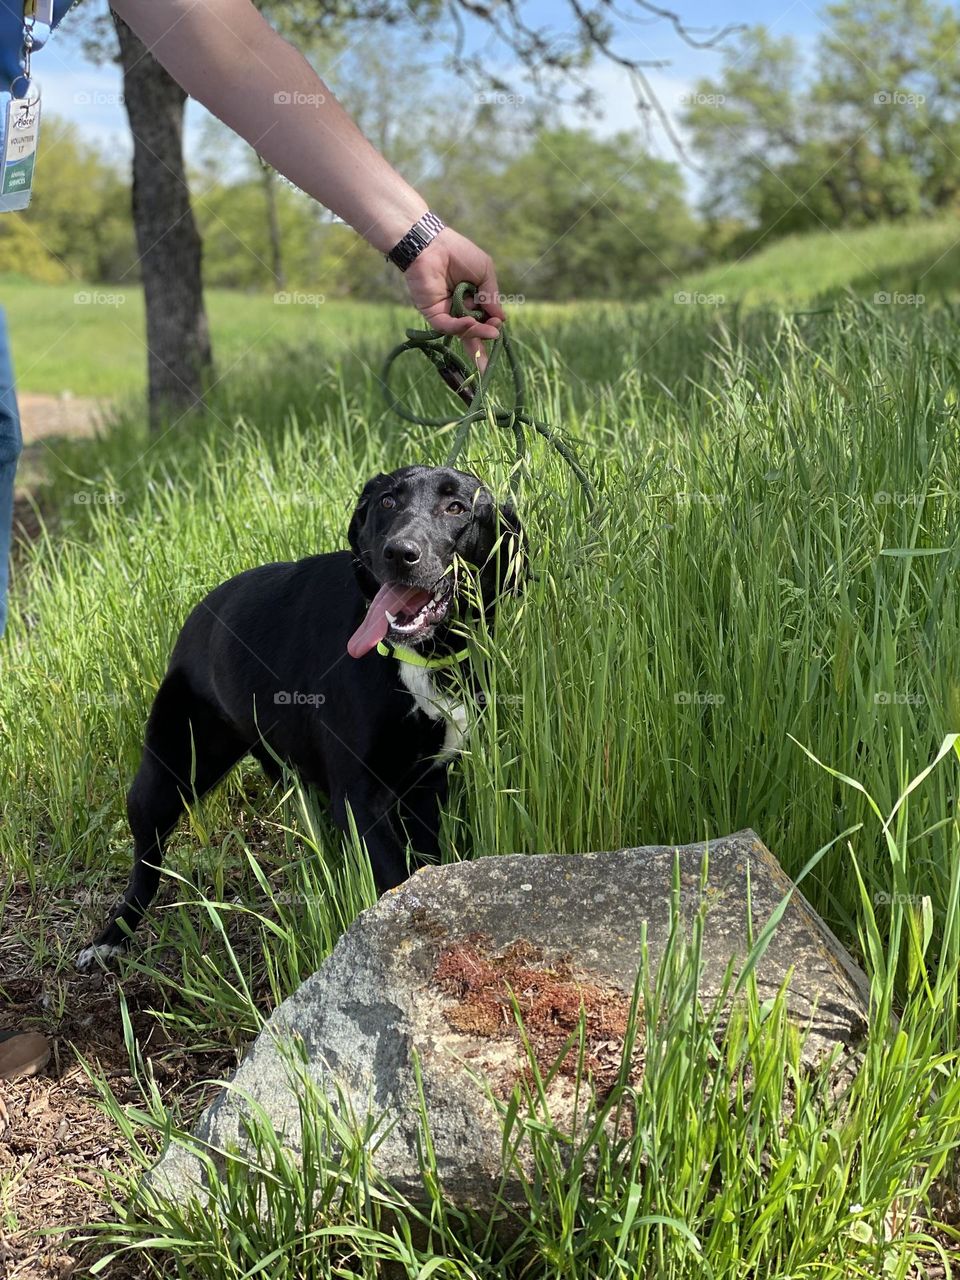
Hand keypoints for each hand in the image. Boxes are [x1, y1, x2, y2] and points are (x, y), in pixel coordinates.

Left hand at [403, 227, 506, 370]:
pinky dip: (459, 327)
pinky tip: (470, 322)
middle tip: (494, 333)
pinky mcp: (433, 313)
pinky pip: (446, 326)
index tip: (498, 322)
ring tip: (489, 331)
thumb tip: (501, 318)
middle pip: (473, 328)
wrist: (433, 245)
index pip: (484, 317)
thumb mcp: (485, 272)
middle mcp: (459, 308)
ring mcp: (446, 312)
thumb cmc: (460, 253)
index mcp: (473, 298)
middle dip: (484, 333)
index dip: (491, 323)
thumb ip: (491, 295)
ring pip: (461, 330)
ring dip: (476, 331)